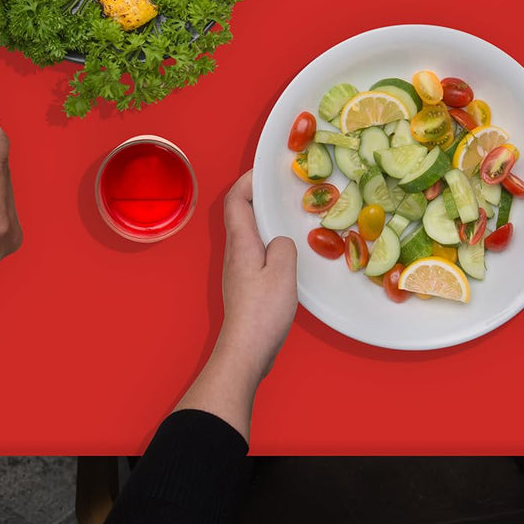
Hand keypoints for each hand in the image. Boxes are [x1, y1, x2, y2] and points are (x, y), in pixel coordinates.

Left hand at [214, 170, 297, 381]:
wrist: (245, 351)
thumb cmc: (262, 312)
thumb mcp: (282, 273)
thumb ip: (284, 247)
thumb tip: (281, 241)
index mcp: (241, 243)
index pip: (235, 200)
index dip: (247, 181)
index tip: (266, 173)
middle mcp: (235, 253)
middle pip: (240, 214)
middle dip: (258, 197)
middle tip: (283, 192)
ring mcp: (238, 270)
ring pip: (248, 233)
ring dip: (265, 220)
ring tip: (289, 217)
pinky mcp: (245, 285)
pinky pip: (255, 252)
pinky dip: (269, 242)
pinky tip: (287, 253)